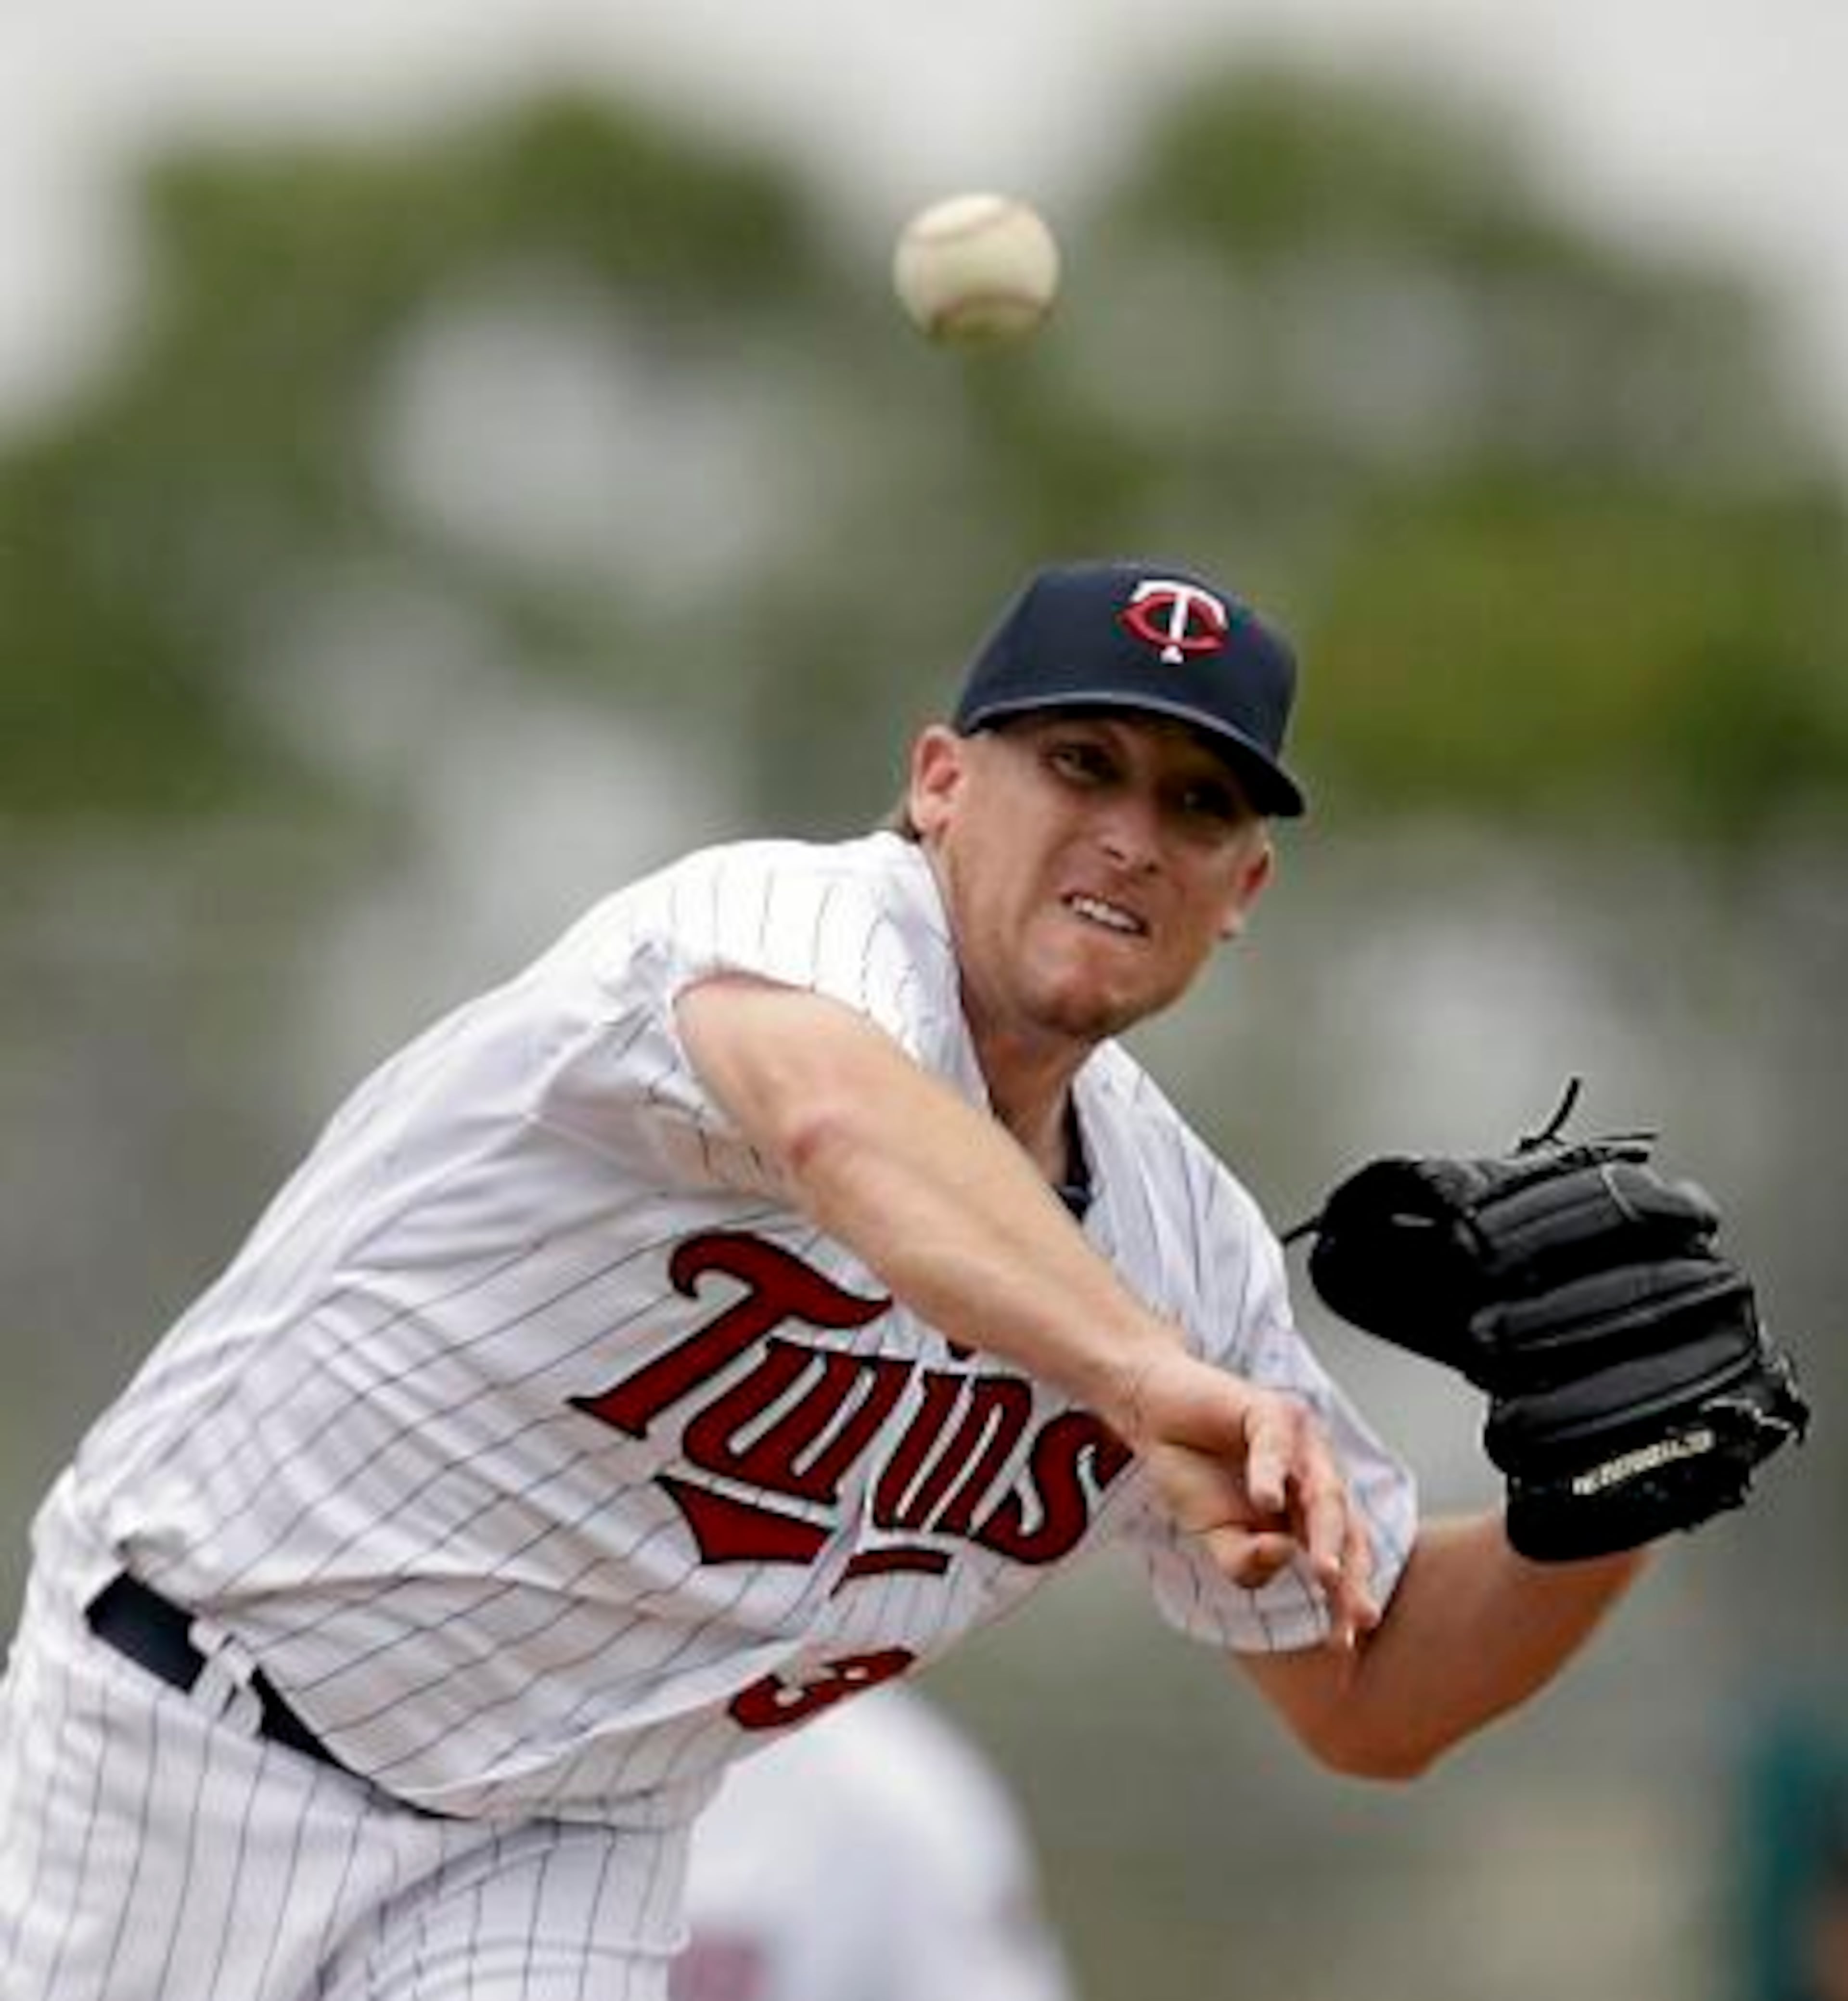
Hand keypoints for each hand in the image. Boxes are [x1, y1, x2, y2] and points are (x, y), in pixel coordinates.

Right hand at [1118, 1346, 1379, 1651]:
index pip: (1342, 1556)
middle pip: (1346, 1528)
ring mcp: (1299, 1443)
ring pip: (1324, 1490)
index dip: (1346, 1597)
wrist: (1154, 1415)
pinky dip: (1271, 1473)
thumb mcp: (1214, 1536)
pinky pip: (1275, 1446)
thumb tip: (1281, 1556)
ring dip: (1326, 1534)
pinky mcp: (1269, 1411)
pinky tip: (1264, 1500)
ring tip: (1324, 1573)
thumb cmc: (1193, 1472)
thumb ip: (1245, 1560)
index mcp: (1309, 1510)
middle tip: (1355, 1615)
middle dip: (1351, 1574)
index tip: (1345, 1642)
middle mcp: (1316, 1476)